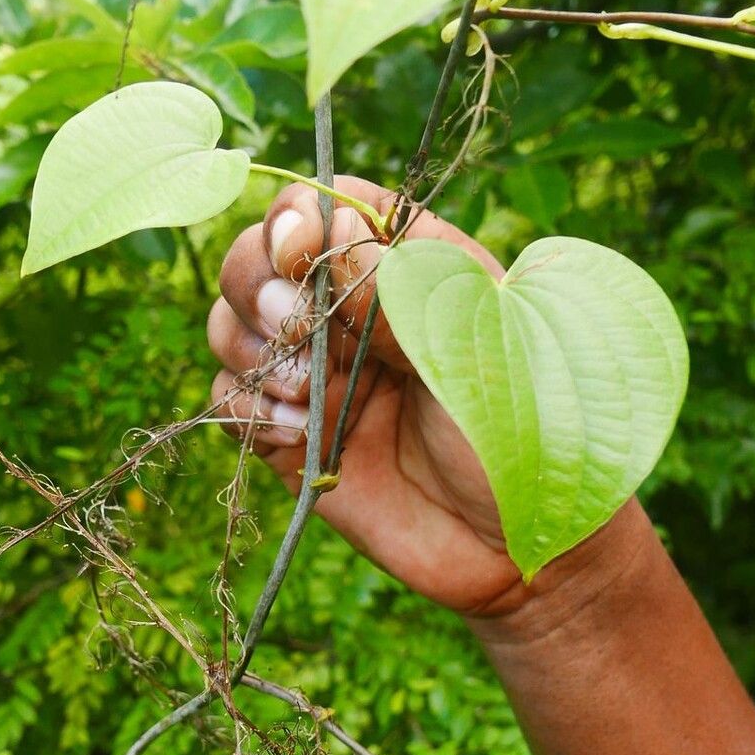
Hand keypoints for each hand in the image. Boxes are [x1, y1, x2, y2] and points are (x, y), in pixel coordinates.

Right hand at [209, 175, 531, 616]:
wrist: (521, 550)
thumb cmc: (526, 437)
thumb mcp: (472, 350)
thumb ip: (397, 292)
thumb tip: (326, 233)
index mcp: (405, 266)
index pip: (325, 204)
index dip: (295, 218)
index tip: (300, 254)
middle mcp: (350, 311)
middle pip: (256, 257)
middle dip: (257, 283)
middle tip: (293, 328)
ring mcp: (317, 374)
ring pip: (230, 325)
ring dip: (248, 348)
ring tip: (304, 393)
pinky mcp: (289, 438)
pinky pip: (228, 401)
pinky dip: (244, 410)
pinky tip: (297, 435)